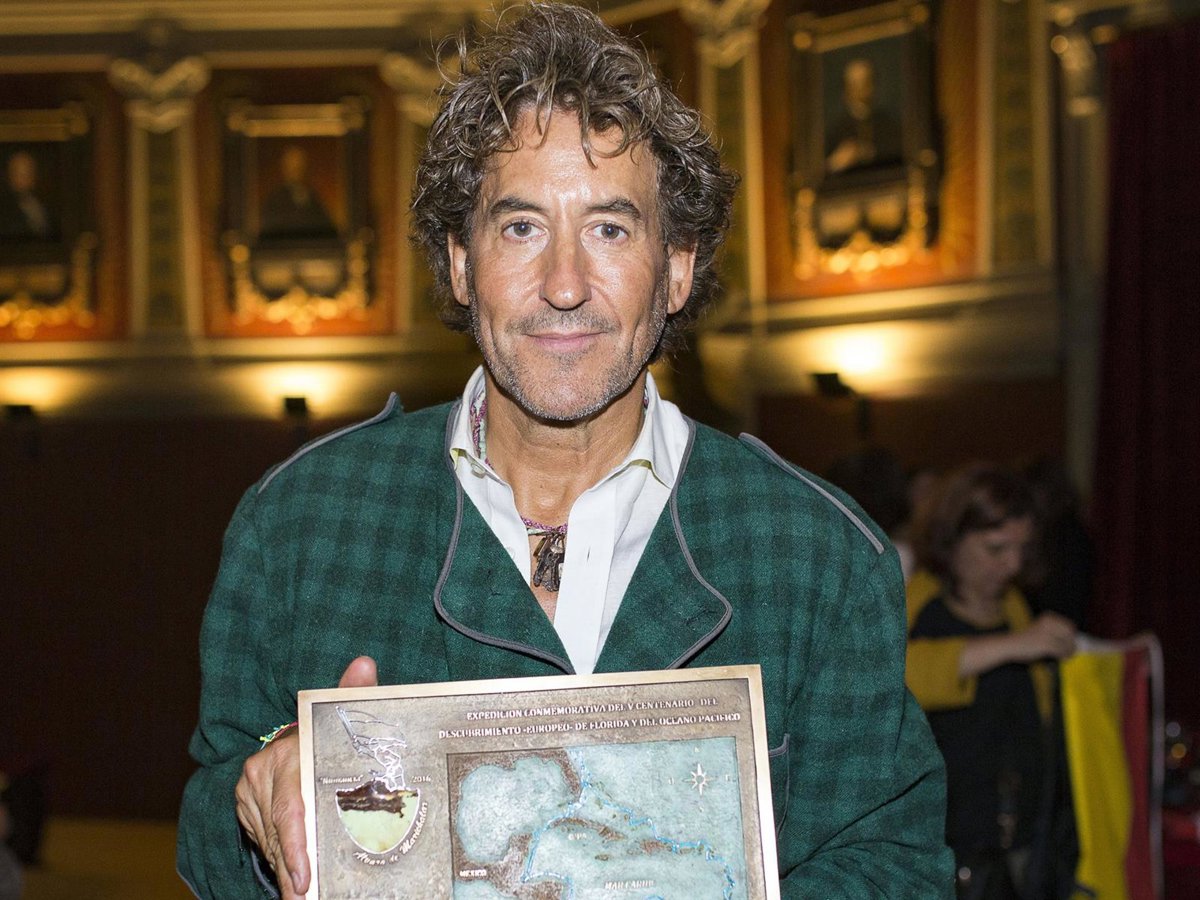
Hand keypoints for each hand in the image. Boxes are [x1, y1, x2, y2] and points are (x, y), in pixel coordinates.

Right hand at [235, 656, 377, 897]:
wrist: (296, 737)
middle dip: (297, 871)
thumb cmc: (329, 732)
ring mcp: (249, 794)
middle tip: (309, 897)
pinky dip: (284, 863)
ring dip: (291, 872)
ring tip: (307, 896)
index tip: (305, 878)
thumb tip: (364, 664)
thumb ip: (353, 695)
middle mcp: (260, 773)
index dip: (297, 848)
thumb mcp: (342, 716)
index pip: (289, 810)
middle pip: (281, 833)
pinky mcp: (246, 809)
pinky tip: (299, 885)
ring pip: (272, 843)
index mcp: (285, 753)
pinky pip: (266, 843)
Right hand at [1011, 612, 1076, 661]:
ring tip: (1066, 655)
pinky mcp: (1045, 644)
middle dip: (1072, 643)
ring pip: (1068, 643)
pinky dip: (1064, 655)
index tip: (1071, 643)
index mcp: (1048, 618)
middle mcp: (1048, 623)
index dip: (1072, 635)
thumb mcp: (1041, 630)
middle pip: (1070, 634)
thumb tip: (1076, 641)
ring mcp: (1046, 634)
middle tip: (1070, 651)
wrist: (1011, 645)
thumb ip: (1056, 633)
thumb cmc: (1027, 640)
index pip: (1069, 626)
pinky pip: (1061, 650)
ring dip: (1070, 650)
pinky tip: (1061, 658)